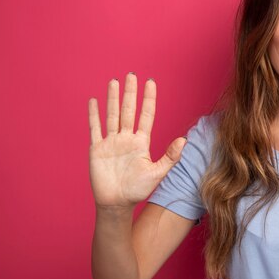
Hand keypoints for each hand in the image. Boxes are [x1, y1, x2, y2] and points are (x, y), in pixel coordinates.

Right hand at [88, 73, 186, 207]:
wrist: (117, 204)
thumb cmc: (138, 190)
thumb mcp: (157, 173)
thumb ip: (170, 156)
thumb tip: (184, 140)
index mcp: (141, 142)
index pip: (146, 115)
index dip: (148, 99)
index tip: (150, 82)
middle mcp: (126, 139)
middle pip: (128, 110)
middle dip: (130, 93)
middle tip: (131, 75)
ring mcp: (111, 142)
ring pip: (112, 115)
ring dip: (112, 99)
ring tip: (113, 82)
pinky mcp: (97, 149)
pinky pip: (95, 128)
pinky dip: (94, 115)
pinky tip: (94, 101)